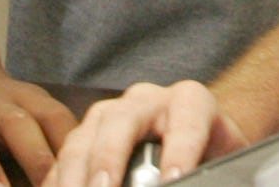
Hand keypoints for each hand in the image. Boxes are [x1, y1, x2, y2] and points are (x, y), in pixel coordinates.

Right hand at [46, 85, 250, 186]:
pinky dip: (57, 180)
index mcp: (190, 102)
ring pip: (83, 138)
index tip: (172, 180)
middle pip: (122, 123)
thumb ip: (206, 171)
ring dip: (73, 175)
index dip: (180, 154)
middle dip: (109, 160)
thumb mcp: (221, 159)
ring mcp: (111, 112)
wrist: (195, 134)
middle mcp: (147, 100)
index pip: (187, 125)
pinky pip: (63, 156)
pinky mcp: (86, 132)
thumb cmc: (212, 151)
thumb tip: (186, 180)